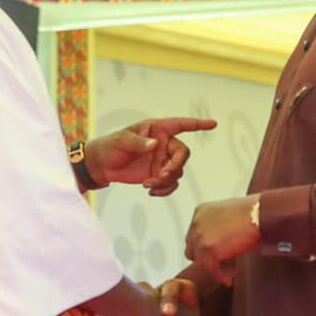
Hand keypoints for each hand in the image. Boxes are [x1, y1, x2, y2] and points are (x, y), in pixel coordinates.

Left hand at [82, 117, 213, 195]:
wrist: (102, 165)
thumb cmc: (111, 146)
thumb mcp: (122, 141)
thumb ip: (138, 143)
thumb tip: (154, 145)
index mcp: (158, 129)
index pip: (181, 124)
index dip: (197, 124)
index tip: (213, 124)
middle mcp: (164, 144)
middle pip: (183, 154)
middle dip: (174, 167)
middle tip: (161, 176)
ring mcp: (162, 160)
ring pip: (177, 172)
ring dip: (165, 182)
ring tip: (147, 185)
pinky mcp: (158, 175)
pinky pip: (171, 184)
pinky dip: (164, 190)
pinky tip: (151, 191)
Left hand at [185, 196, 260, 284]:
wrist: (260, 214)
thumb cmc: (253, 212)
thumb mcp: (228, 212)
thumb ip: (217, 226)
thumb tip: (219, 242)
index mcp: (200, 213)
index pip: (193, 237)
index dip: (204, 248)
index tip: (215, 255)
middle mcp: (197, 224)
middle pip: (193, 251)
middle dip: (206, 259)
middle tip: (221, 264)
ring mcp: (201, 238)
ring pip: (202, 263)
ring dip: (215, 268)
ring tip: (229, 271)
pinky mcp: (211, 250)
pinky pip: (212, 270)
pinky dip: (220, 277)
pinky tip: (228, 280)